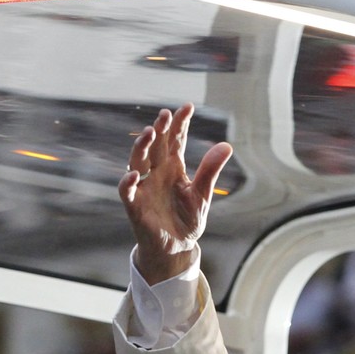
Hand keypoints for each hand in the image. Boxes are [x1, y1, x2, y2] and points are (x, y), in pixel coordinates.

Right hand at [118, 103, 233, 284]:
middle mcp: (156, 173)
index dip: (180, 124)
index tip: (187, 107)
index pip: (175, 140)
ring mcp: (144, 187)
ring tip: (149, 132)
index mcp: (174, 168)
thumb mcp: (202, 195)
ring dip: (142, 147)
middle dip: (160, 129)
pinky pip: (127, 192)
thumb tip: (226, 145)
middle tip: (165, 114)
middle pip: (156, 146)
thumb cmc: (188, 219)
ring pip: (138, 162)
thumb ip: (210, 171)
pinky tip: (133, 174)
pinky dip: (128, 183)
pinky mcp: (135, 205)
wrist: (177, 247)